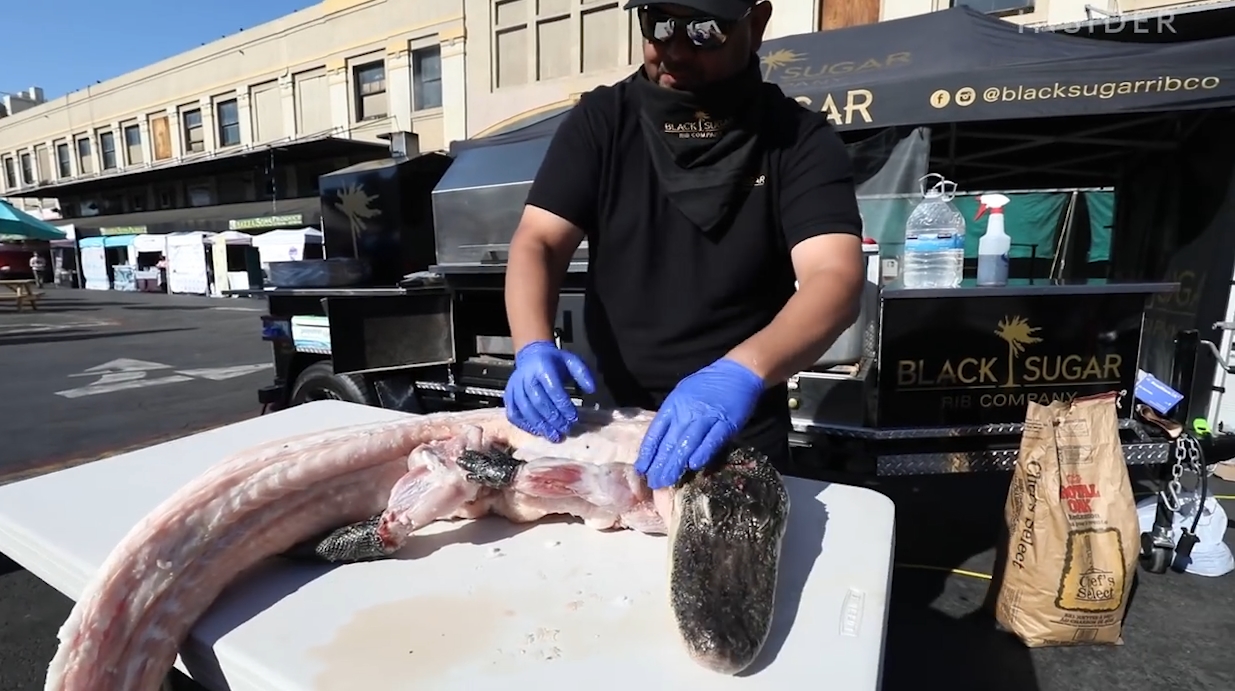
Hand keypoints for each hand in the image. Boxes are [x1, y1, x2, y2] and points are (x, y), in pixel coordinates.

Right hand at [503, 340, 595, 441]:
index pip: (553, 389)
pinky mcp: (508, 395)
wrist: (532, 355)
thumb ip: (582, 373)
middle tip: (566, 430)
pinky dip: (524, 425)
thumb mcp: (572, 361)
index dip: (563, 406)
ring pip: (525, 410)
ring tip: (554, 436)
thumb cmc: (554, 361)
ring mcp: (515, 387)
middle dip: (553, 419)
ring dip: (540, 425)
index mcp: (543, 366)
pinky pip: (513, 413)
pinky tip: (537, 431)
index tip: (574, 418)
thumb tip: (591, 390)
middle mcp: (526, 377)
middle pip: (539, 402)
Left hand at [634, 358, 763, 488]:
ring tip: (667, 481)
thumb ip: (672, 416)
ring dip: (676, 464)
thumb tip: (660, 442)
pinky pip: (712, 441)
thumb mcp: (682, 395)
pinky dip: (702, 453)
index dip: (648, 452)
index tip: (641, 470)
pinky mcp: (726, 423)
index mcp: (673, 405)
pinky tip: (693, 466)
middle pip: (669, 442)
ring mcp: (706, 418)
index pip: (656, 432)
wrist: (736, 373)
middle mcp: (686, 412)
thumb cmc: (707, 385)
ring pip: (687, 444)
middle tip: (653, 483)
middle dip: (660, 465)